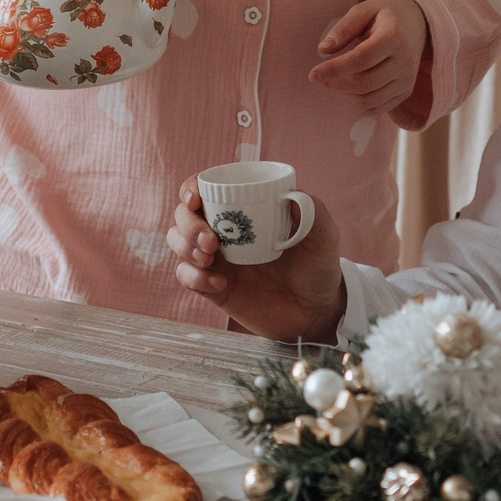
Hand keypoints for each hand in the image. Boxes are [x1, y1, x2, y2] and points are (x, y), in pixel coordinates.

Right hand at [168, 177, 345, 341]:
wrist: (317, 311)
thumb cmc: (318, 267)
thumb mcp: (323, 234)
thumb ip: (312, 210)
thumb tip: (288, 192)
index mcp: (243, 210)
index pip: (204, 189)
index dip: (190, 189)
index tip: (195, 200)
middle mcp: (223, 231)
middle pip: (183, 216)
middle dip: (189, 225)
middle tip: (211, 242)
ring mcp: (216, 259)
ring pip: (177, 242)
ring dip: (185, 247)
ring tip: (210, 260)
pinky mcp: (212, 288)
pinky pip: (186, 276)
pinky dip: (194, 277)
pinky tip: (220, 284)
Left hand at [308, 0, 428, 114]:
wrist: (417, 23)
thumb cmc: (385, 14)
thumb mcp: (364, 10)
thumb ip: (343, 28)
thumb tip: (323, 49)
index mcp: (394, 37)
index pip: (361, 60)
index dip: (334, 69)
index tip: (313, 73)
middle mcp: (405, 62)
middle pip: (364, 83)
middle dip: (335, 84)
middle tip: (318, 77)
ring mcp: (407, 80)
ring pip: (369, 100)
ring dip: (343, 96)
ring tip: (331, 82)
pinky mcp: (405, 92)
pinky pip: (377, 109)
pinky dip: (357, 104)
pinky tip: (345, 90)